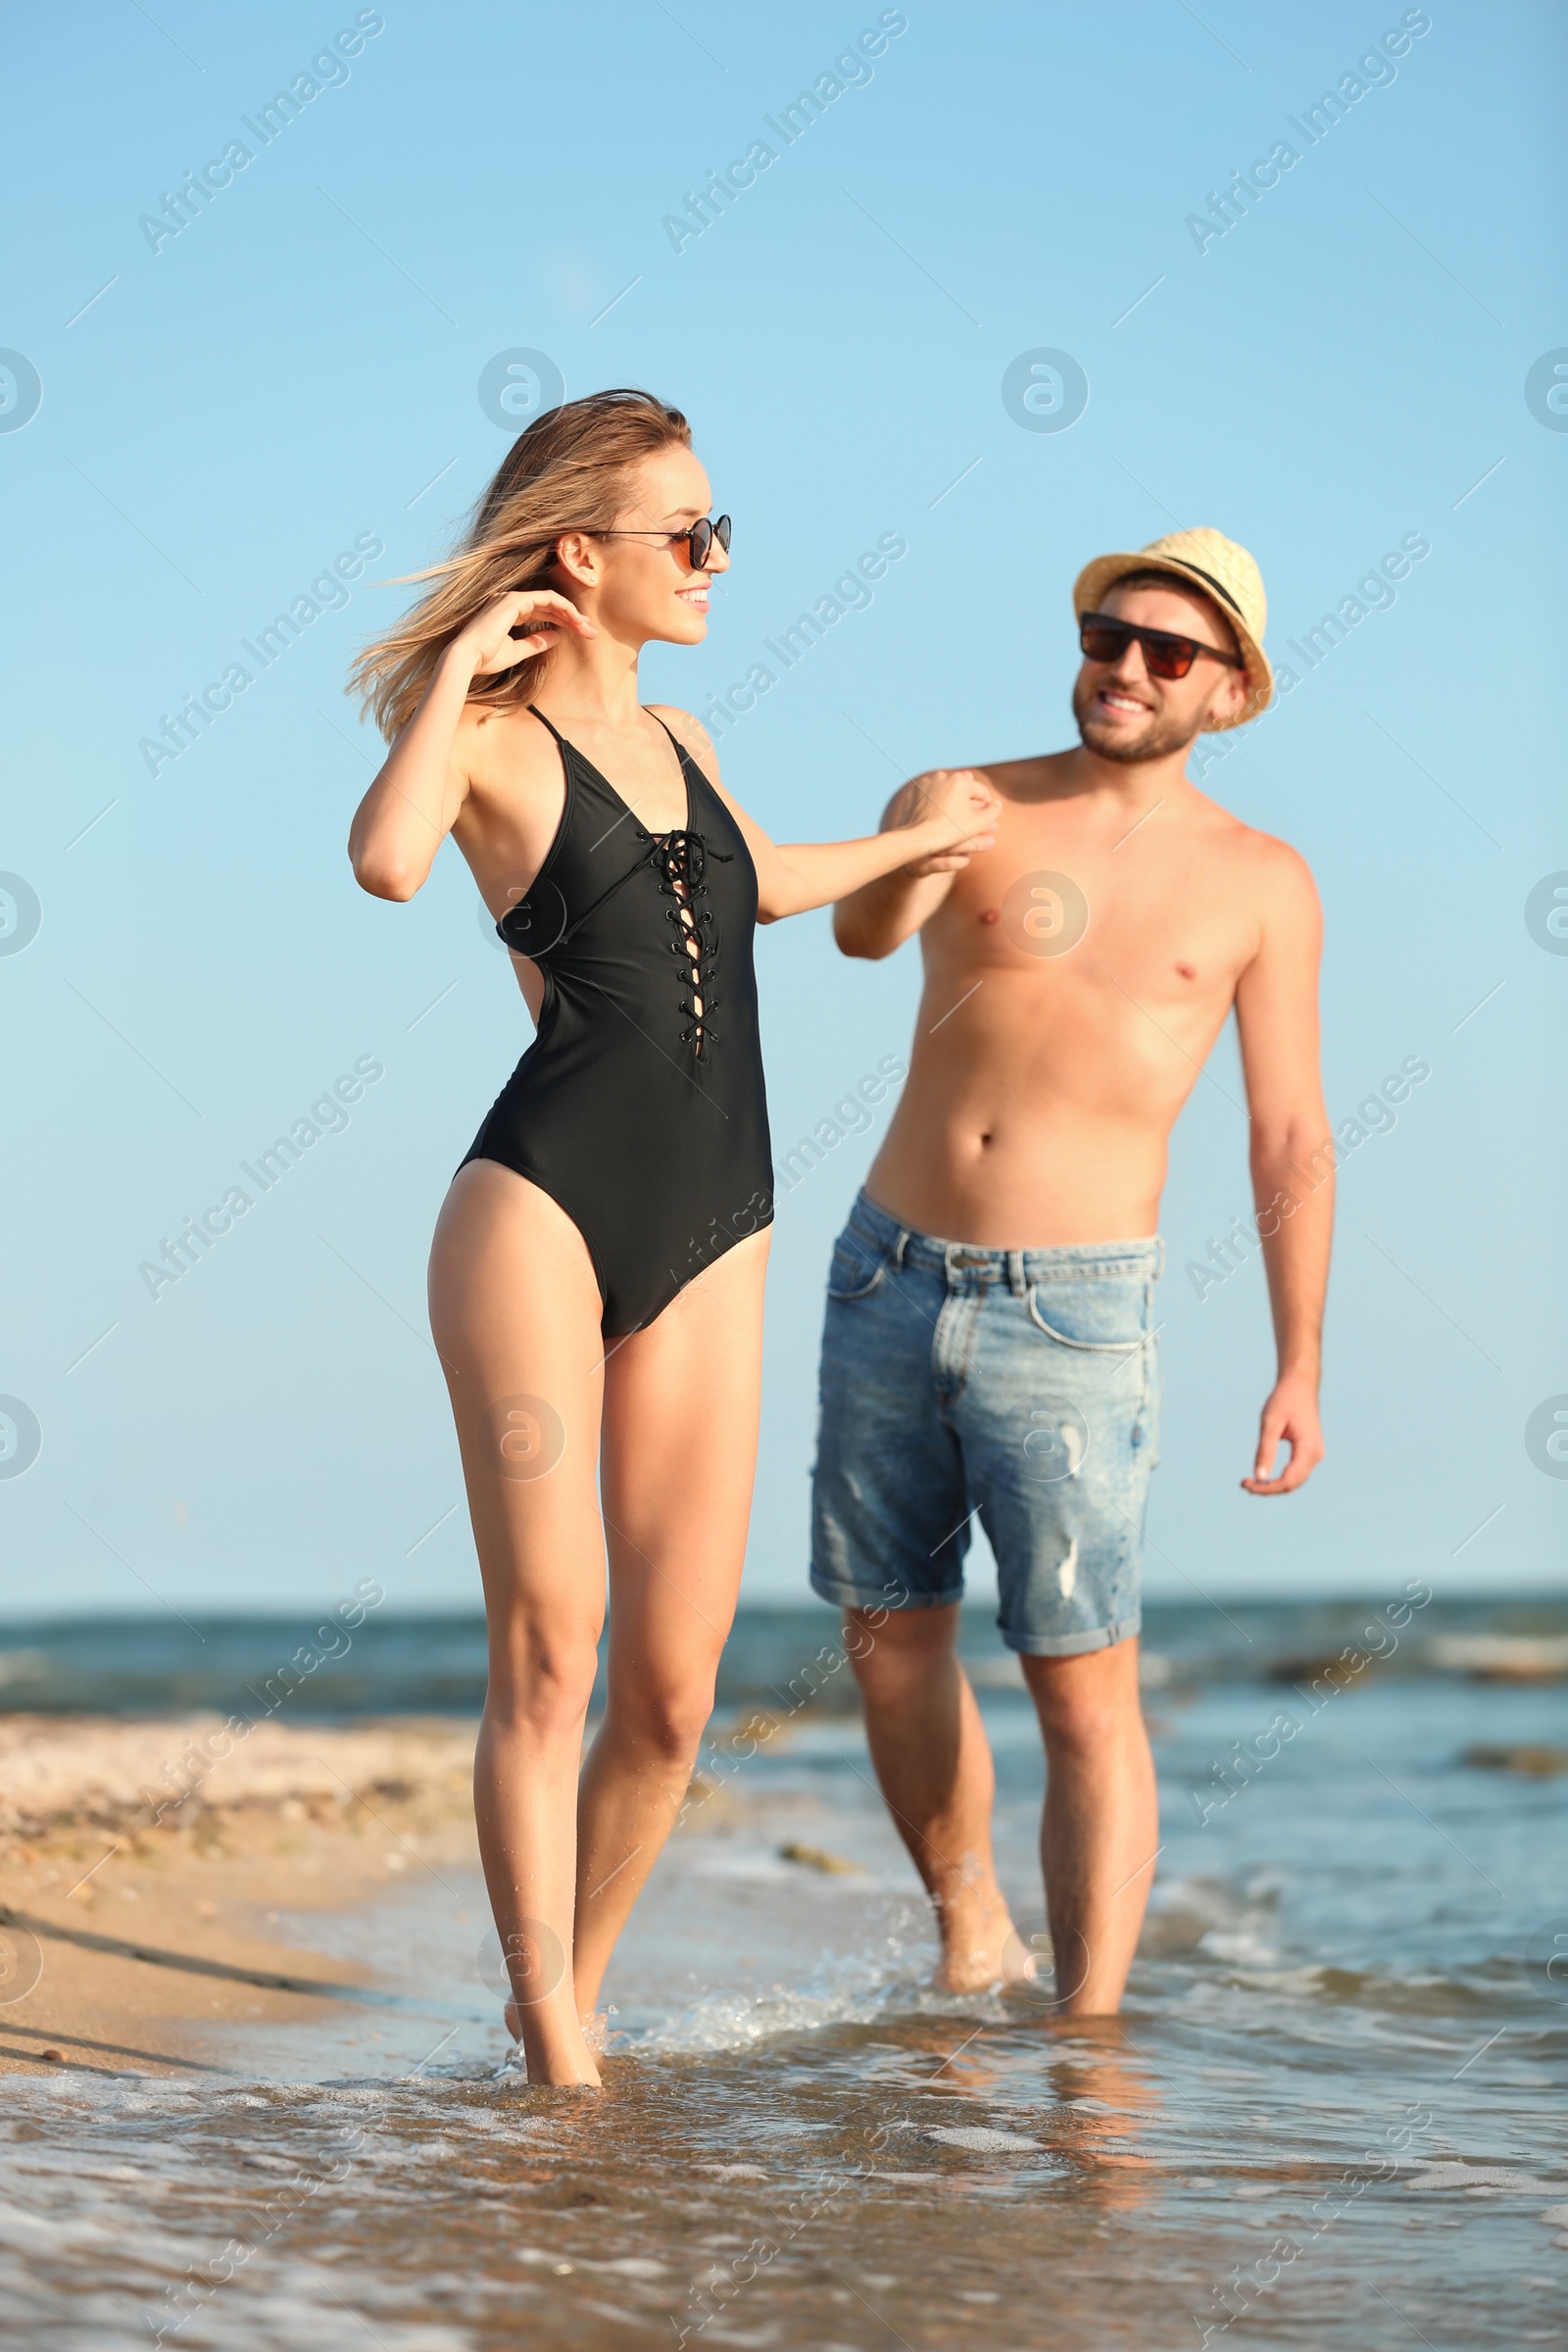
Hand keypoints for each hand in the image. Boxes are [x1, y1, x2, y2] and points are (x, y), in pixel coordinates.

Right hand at [450, 588, 596, 678]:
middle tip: (590, 630)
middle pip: (548, 605)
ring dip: (571, 613)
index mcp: (507, 612)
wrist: (466, 659)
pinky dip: (563, 608)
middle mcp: (509, 601)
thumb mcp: (517, 651)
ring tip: (587, 628)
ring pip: (551, 600)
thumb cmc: (485, 658)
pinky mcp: (515, 601)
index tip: (579, 631)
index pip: (541, 611)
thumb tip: (557, 636)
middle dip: (571, 617)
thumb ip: (536, 642)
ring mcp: (511, 598)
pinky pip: (548, 599)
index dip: (561, 620)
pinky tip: (576, 620)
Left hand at [898, 768, 1000, 874]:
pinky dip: (936, 803)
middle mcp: (943, 775)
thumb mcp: (978, 823)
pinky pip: (931, 795)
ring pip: (946, 792)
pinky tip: (938, 816)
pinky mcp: (914, 790)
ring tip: (954, 818)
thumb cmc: (950, 831)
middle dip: (969, 804)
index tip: (986, 818)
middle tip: (970, 820)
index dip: (987, 806)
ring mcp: (927, 782)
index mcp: (961, 780)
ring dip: (952, 802)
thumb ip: (993, 811)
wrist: (917, 838)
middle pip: (963, 791)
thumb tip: (997, 803)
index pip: (982, 792)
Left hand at [1241, 1372, 1323, 1494]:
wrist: (1300, 1385)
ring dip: (1273, 1485)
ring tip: (1250, 1482)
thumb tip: (1259, 1476)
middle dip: (1268, 1488)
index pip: (1289, 1480)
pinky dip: (1279, 1477)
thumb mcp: (1270, 1423)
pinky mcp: (1309, 1452)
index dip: (1267, 1488)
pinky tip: (1262, 1476)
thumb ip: (1265, 1450)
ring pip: (1294, 1481)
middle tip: (1244, 1484)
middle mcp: (1316, 1455)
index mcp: (1308, 1448)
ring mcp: (1315, 1455)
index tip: (1247, 1485)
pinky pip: (1295, 1473)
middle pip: (1292, 1484)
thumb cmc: (1284, 1400)